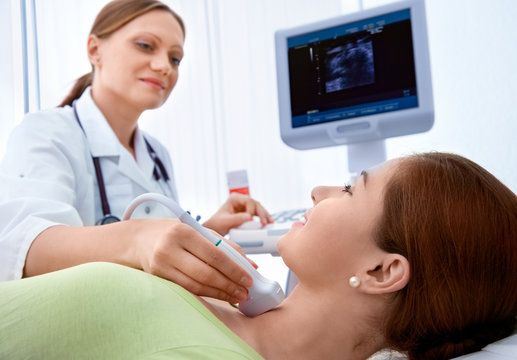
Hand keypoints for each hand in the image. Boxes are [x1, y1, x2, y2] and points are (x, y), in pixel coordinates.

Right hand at [132, 218, 254, 302]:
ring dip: (219, 293)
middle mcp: (170, 248)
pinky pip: (186, 289)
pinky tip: (219, 295)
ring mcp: (161, 264)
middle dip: (229, 285)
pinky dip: (206, 294)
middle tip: (245, 292)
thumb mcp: (199, 231)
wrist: (140, 238)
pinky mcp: (158, 277)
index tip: (249, 279)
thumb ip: (225, 246)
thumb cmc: (176, 233)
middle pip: (206, 273)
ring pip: (196, 285)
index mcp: (184, 232)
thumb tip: (251, 265)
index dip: (234, 269)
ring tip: (235, 296)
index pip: (214, 254)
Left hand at [202, 193, 273, 234]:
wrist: (214, 230)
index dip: (252, 210)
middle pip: (256, 204)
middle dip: (262, 213)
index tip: (251, 220)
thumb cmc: (216, 224)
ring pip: (259, 209)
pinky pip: (258, 215)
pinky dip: (263, 218)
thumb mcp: (225, 222)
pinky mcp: (248, 214)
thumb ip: (236, 219)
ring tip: (270, 222)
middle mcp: (241, 201)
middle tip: (265, 222)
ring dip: (265, 215)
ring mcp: (245, 207)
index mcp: (234, 198)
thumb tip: (249, 217)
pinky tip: (268, 223)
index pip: (248, 201)